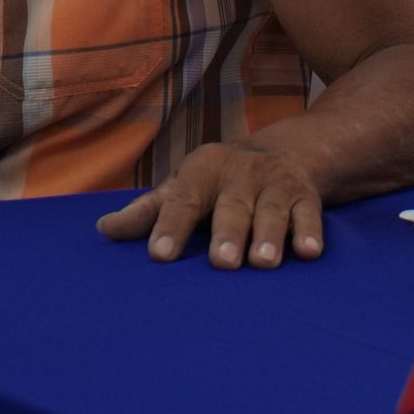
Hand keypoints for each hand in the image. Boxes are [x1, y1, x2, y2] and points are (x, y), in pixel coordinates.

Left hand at [95, 141, 324, 269]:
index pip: (183, 200)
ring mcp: (275, 183)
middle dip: (228, 234)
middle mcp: (240, 173)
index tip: (160, 256)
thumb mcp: (183, 186)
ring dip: (270, 235)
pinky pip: (309, 214)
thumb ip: (147, 212)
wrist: (284, 150)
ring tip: (264, 263)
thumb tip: (103, 230)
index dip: (170, 227)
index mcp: (202, 170)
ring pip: (272, 210)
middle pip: (232, 206)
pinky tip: (309, 253)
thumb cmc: (217, 182)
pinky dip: (310, 232)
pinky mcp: (305, 196)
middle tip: (223, 262)